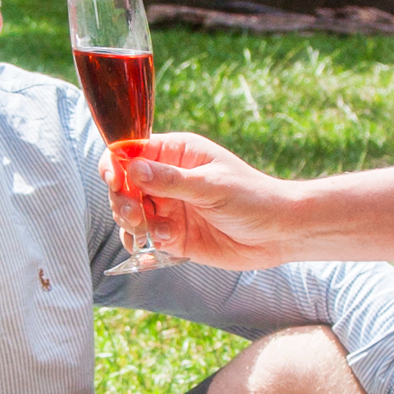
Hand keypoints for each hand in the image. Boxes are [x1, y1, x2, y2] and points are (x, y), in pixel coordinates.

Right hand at [119, 130, 294, 269]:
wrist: (278, 233)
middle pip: (123, 184)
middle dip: (122, 199)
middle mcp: (167, 178)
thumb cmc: (252, 198)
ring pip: (129, 213)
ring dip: (131, 223)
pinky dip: (147, 242)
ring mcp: (169, 207)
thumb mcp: (211, 186)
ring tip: (148, 231)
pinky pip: (145, 237)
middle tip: (134, 215)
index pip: (131, 151)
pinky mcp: (173, 235)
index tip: (115, 181)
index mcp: (176, 153)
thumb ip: (170, 180)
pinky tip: (166, 242)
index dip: (116, 164)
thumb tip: (131, 168)